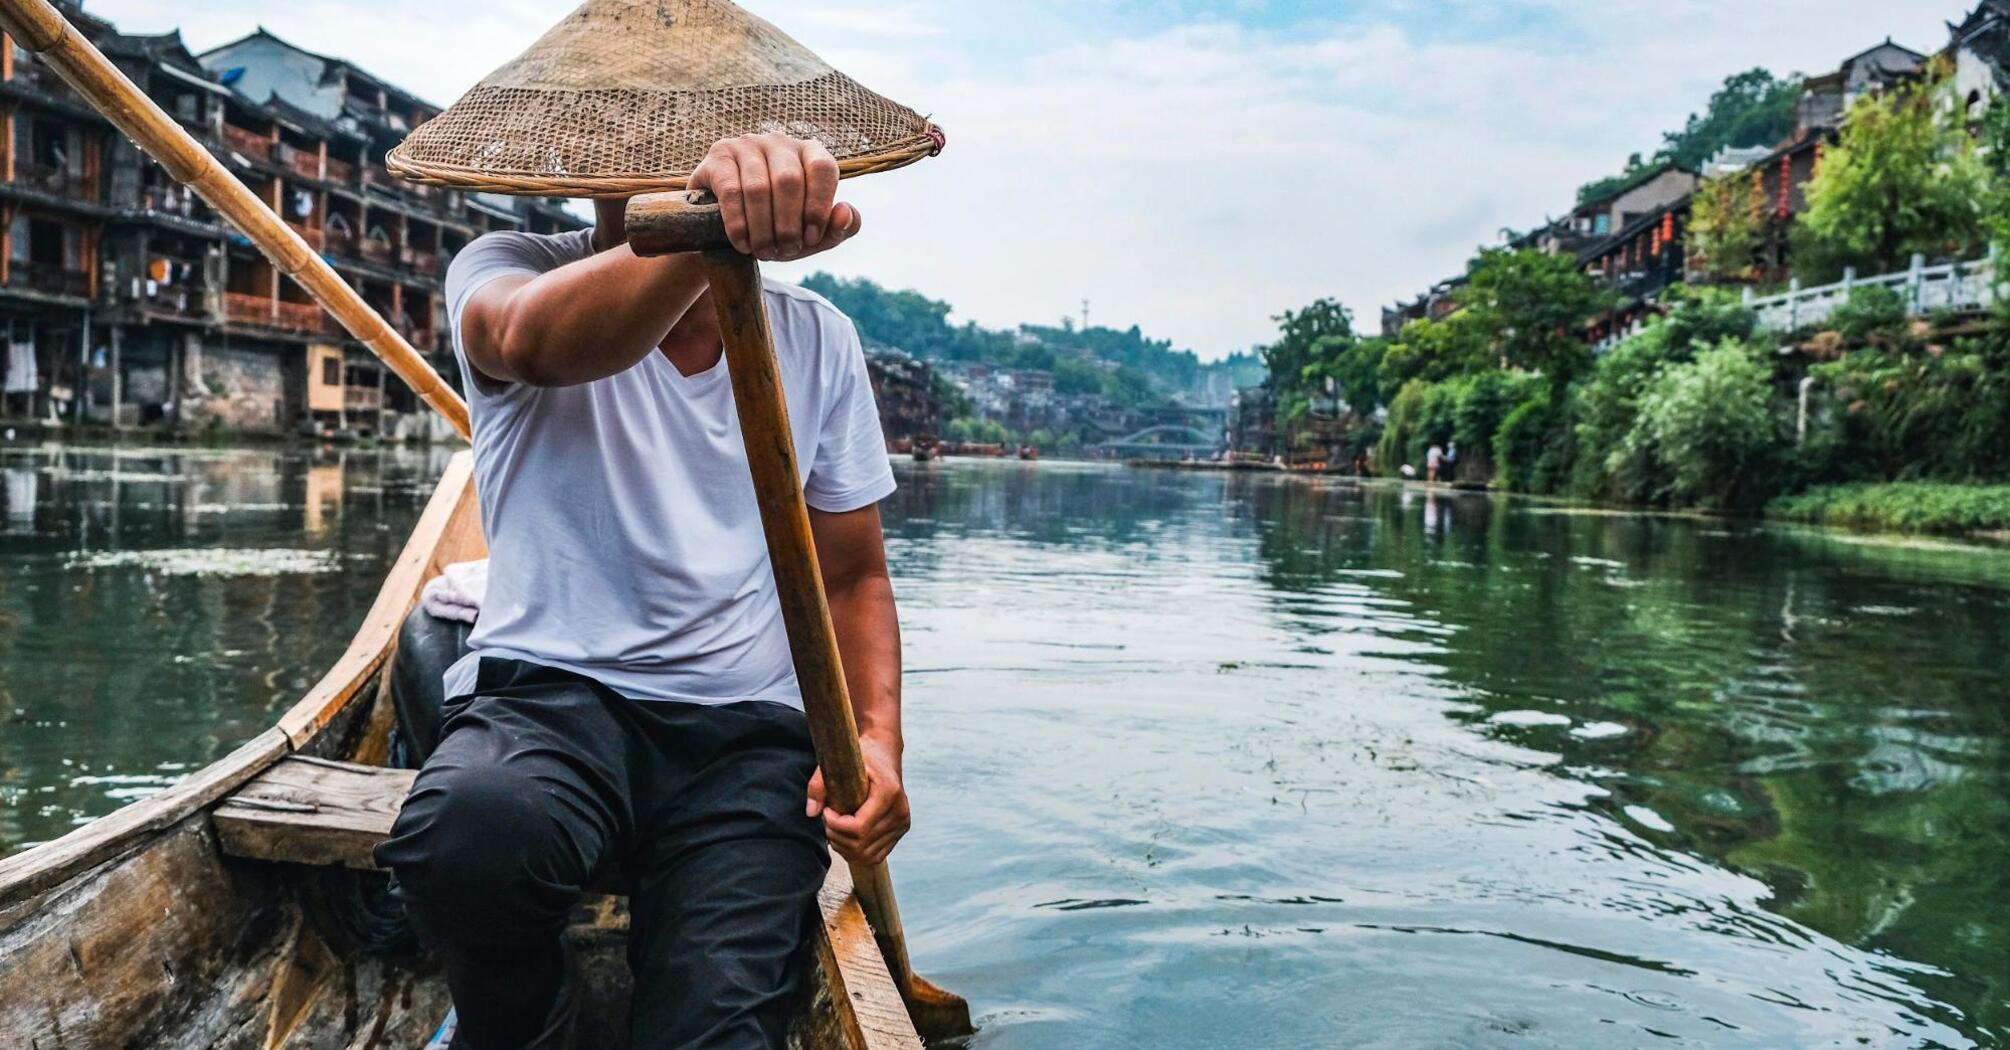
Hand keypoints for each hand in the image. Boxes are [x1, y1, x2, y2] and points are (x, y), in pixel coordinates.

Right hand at [688, 133, 862, 261]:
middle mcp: (779, 142)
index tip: (811, 238)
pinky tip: (742, 243)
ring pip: (758, 188)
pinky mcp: (718, 157)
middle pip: (789, 180)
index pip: (823, 168)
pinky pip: (731, 191)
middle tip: (785, 251)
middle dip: (788, 225)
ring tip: (764, 251)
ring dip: (763, 229)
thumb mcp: (813, 235)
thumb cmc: (778, 226)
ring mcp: (746, 145)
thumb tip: (845, 213)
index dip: (818, 207)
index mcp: (810, 152)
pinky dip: (739, 224)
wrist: (725, 226)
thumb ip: (839, 228)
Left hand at [806, 732, 908, 864]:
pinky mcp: (900, 831)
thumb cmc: (861, 756)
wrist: (884, 752)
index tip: (826, 811)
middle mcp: (900, 811)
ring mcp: (902, 824)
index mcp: (889, 793)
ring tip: (835, 827)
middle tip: (827, 819)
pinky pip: (875, 856)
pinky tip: (846, 836)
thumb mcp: (838, 762)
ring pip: (867, 855)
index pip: (859, 827)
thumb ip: (819, 784)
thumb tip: (811, 813)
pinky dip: (856, 852)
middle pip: (861, 844)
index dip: (835, 825)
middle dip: (836, 836)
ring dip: (844, 847)